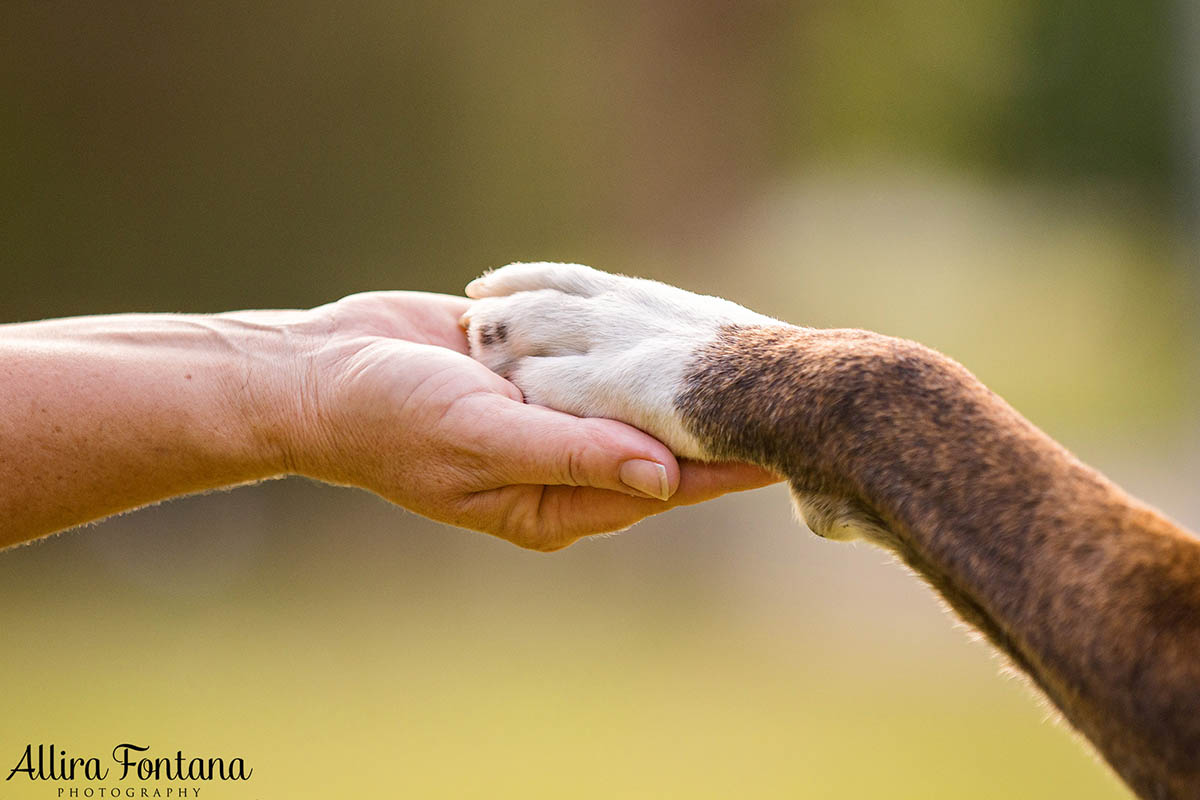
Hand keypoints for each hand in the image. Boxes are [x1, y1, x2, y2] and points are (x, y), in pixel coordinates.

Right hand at [284, 291, 777, 550]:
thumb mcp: (483, 438)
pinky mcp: (530, 370)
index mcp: (552, 503)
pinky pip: (593, 356)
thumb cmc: (389, 419)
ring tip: (744, 354)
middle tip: (782, 391)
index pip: (656, 487)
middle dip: (711, 420)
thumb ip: (573, 456)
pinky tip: (673, 319)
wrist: (320, 371)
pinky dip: (627, 339)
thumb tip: (665, 480)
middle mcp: (557, 463)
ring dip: (676, 377)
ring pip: (628, 396)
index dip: (721, 466)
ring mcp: (545, 414)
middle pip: (652, 443)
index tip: (784, 445)